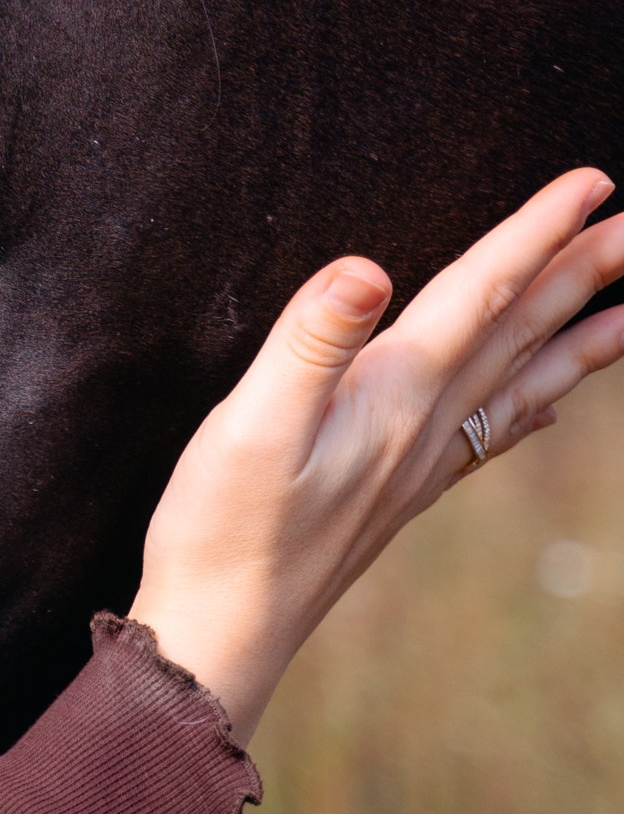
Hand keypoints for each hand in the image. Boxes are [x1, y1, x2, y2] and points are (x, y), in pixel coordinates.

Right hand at [130, 168, 623, 740]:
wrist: (225, 630)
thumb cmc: (225, 529)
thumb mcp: (251, 425)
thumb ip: (311, 341)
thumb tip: (364, 267)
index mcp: (395, 395)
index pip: (481, 295)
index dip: (535, 233)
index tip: (591, 183)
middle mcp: (426, 426)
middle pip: (521, 333)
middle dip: (583, 271)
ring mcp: (421, 463)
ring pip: (522, 383)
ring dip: (580, 338)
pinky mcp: (400, 491)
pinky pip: (493, 435)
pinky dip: (532, 408)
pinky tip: (549, 409)